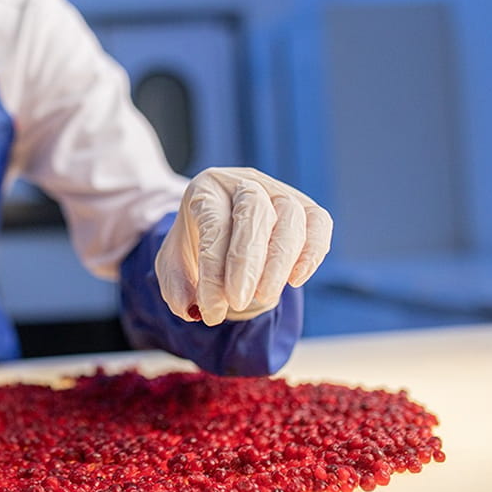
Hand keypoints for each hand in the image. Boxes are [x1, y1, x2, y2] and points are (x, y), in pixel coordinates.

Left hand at [155, 167, 331, 325]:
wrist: (219, 225)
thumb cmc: (196, 243)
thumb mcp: (174, 262)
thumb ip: (176, 285)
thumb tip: (190, 308)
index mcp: (206, 190)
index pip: (214, 225)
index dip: (213, 270)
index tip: (210, 309)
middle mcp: (244, 182)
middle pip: (254, 211)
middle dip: (247, 263)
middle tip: (238, 301)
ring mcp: (278, 190)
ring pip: (290, 216)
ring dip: (279, 262)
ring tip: (264, 297)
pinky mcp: (304, 205)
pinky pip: (318, 222)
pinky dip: (312, 252)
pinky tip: (295, 280)